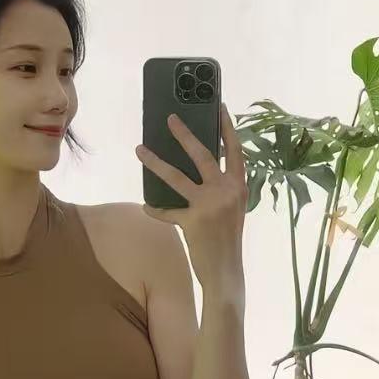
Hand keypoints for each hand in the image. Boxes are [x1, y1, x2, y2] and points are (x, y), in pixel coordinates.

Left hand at [136, 104, 247, 284]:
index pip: (235, 151)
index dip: (228, 128)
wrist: (227, 271)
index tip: (220, 107)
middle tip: (170, 118)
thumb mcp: (233, 209)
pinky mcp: (193, 221)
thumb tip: (201, 168)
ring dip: (155, 162)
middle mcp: (226, 191)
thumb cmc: (227, 238)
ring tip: (139, 149)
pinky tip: (146, 206)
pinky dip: (156, 209)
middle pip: (203, 155)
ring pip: (176, 177)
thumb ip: (223, 188)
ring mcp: (209, 205)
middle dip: (184, 134)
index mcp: (239, 186)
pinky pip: (167, 211)